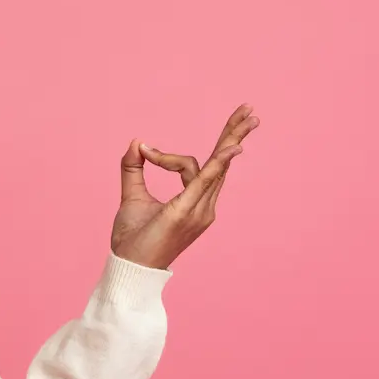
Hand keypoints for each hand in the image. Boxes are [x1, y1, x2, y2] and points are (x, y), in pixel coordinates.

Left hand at [111, 103, 258, 269]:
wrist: (129, 268)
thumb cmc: (133, 239)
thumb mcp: (131, 196)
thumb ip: (133, 168)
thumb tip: (137, 142)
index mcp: (195, 201)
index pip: (198, 166)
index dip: (168, 155)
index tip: (144, 151)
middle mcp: (204, 205)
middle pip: (223, 162)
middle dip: (234, 134)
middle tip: (249, 109)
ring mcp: (199, 210)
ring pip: (215, 166)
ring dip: (230, 138)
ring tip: (247, 115)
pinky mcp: (186, 212)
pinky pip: (205, 182)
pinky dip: (218, 163)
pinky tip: (232, 148)